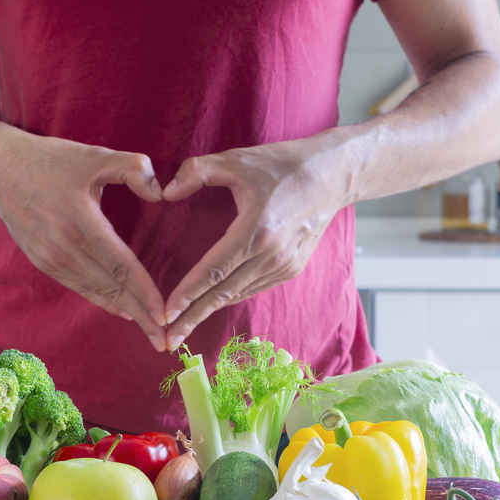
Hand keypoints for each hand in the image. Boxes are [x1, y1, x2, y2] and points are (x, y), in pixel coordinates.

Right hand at [0, 132, 169, 349]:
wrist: (0, 170)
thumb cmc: (51, 160)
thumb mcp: (96, 156)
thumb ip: (134, 168)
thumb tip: (160, 194)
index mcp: (80, 222)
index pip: (121, 266)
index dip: (145, 293)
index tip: (165, 314)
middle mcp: (64, 248)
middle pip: (111, 289)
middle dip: (141, 315)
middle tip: (164, 338)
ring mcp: (50, 258)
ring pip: (95, 292)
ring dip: (124, 312)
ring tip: (149, 330)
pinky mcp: (43, 262)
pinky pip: (79, 287)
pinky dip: (102, 300)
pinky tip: (121, 310)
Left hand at [160, 140, 348, 347]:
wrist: (333, 175)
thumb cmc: (283, 164)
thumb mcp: (237, 159)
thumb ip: (197, 171)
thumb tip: (166, 192)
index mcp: (256, 230)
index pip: (213, 271)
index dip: (187, 295)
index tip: (165, 314)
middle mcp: (271, 255)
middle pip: (222, 293)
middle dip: (192, 318)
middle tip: (167, 340)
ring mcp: (284, 265)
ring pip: (238, 294)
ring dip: (209, 312)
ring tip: (183, 328)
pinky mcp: (292, 269)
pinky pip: (253, 288)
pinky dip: (231, 297)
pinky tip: (212, 304)